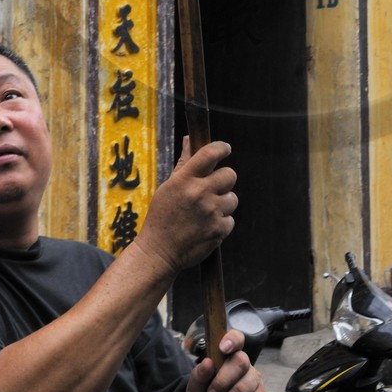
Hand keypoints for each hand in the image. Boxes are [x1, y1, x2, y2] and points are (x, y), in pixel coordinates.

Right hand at [135, 140, 237, 278]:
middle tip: (214, 187)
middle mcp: (199, 193)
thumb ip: (183, 163)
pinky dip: (221, 223)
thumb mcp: (168, 187)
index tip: (225, 148)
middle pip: (230, 174)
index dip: (222, 148)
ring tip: (206, 211)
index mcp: (184, 180)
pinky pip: (230, 220)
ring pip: (233, 198)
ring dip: (223, 203)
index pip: (210, 153)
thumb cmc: (161, 217)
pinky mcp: (218, 230)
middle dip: (224, 179)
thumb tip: (190, 139)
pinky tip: (206, 226)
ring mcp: (211, 212)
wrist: (159, 252)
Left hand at [186, 329, 265, 391]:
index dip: (232, 340)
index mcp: (227, 358)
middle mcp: (244, 366)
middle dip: (221, 382)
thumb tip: (207, 362)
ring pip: (242, 388)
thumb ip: (197, 377)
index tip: (223, 348)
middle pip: (240, 362)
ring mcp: (254, 383)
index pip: (236, 340)